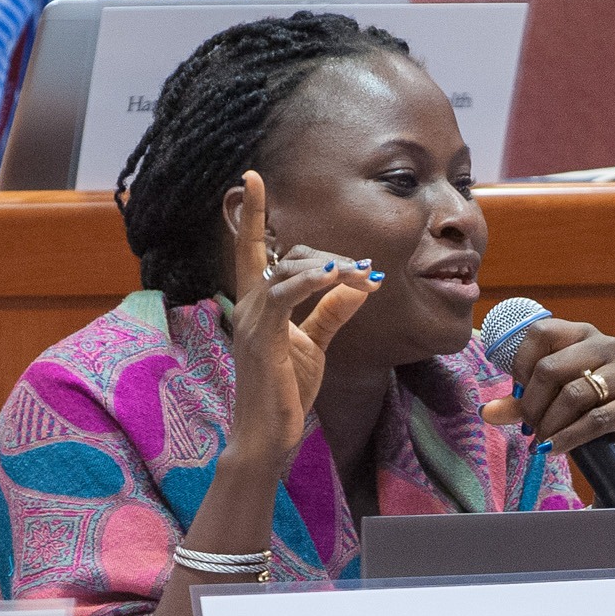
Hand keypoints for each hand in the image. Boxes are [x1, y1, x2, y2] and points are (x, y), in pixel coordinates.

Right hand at [227, 169, 381, 463]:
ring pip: (285, 270)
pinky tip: (334, 276)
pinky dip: (309, 282)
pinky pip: (283, 296)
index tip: (252, 178)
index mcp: (259, 306)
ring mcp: (251, 321)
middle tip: (366, 272)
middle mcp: (249, 307)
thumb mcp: (315, 346)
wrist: (270, 437)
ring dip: (328, 267)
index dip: (250, 215)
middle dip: (328, 257)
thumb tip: (353, 284)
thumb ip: (331, 312)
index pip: (252, 251)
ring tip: (361, 275)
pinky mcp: (262, 339)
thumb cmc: (286, 394)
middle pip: (285, 257)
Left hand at [480, 318, 614, 483]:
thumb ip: (517, 404)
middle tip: (528, 427)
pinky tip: (553, 449)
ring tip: (541, 440)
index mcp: (582, 334)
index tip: (517, 392)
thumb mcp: (546, 406)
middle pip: (551, 367)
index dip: (521, 364)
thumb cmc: (581, 418)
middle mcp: (608, 346)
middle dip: (532, 404)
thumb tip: (486, 412)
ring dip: (549, 423)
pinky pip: (595, 420)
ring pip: (572, 395)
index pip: (541, 332)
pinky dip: (567, 438)